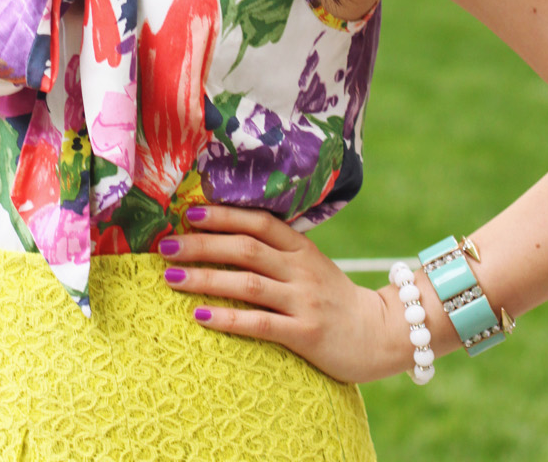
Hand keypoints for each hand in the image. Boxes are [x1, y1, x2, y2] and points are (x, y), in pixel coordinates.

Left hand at [158, 204, 393, 383]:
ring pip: (248, 283)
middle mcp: (301, 270)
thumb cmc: (335, 299)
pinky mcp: (306, 334)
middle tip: (165, 246)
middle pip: (245, 249)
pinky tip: (200, 315)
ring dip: (206, 279)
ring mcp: (304, 301)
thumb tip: (228, 236)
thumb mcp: (311, 265)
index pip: (259, 222)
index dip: (223, 215)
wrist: (383, 334)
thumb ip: (279, 251)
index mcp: (301, 248)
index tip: (188, 213)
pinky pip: (261, 324)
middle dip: (201, 245)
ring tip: (172, 278)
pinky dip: (228, 318)